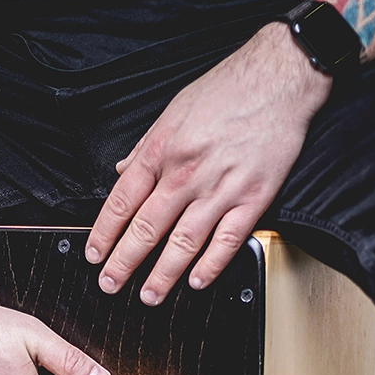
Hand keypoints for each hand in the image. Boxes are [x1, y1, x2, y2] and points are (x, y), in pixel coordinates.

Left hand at [85, 23, 331, 303]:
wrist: (280, 78)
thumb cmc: (228, 90)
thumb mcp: (174, 110)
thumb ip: (147, 146)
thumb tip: (123, 171)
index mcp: (163, 150)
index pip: (122, 201)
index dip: (104, 232)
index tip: (94, 254)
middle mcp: (186, 173)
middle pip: (146, 228)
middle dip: (123, 262)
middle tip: (110, 284)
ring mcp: (220, 189)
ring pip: (183, 242)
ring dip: (163, 274)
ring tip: (149, 295)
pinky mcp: (252, 199)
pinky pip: (227, 241)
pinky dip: (210, 265)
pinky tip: (196, 282)